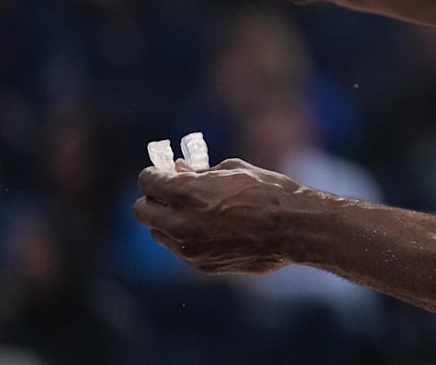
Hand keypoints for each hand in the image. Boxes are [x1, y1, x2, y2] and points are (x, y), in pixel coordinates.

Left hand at [134, 158, 299, 274]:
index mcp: (184, 192)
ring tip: (194, 213)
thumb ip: (199, 173)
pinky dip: (186, 238)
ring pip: (159, 233)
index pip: (147, 181)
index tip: (162, 173)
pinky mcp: (201, 265)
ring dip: (167, 221)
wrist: (292, 228)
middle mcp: (179, 222)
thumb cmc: (267, 192)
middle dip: (154, 200)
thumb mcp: (232, 170)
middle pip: (143, 211)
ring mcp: (188, 248)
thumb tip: (179, 170)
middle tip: (170, 194)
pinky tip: (210, 229)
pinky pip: (180, 250)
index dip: (154, 175)